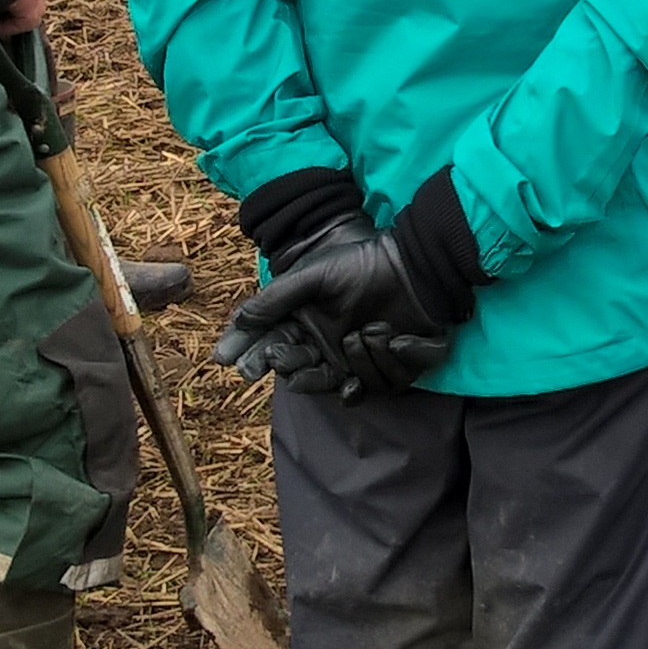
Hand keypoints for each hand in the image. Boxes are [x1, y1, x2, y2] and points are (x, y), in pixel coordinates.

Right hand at [214, 212, 453, 400]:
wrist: (414, 266)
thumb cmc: (361, 264)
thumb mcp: (313, 275)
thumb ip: (276, 299)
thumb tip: (240, 322)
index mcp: (304, 325)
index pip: (269, 346)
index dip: (250, 355)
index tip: (233, 363)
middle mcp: (325, 347)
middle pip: (298, 372)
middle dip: (290, 366)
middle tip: (283, 357)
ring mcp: (355, 361)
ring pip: (338, 384)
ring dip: (352, 361)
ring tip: (361, 333)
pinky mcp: (387, 368)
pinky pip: (380, 385)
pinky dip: (385, 364)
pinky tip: (391, 341)